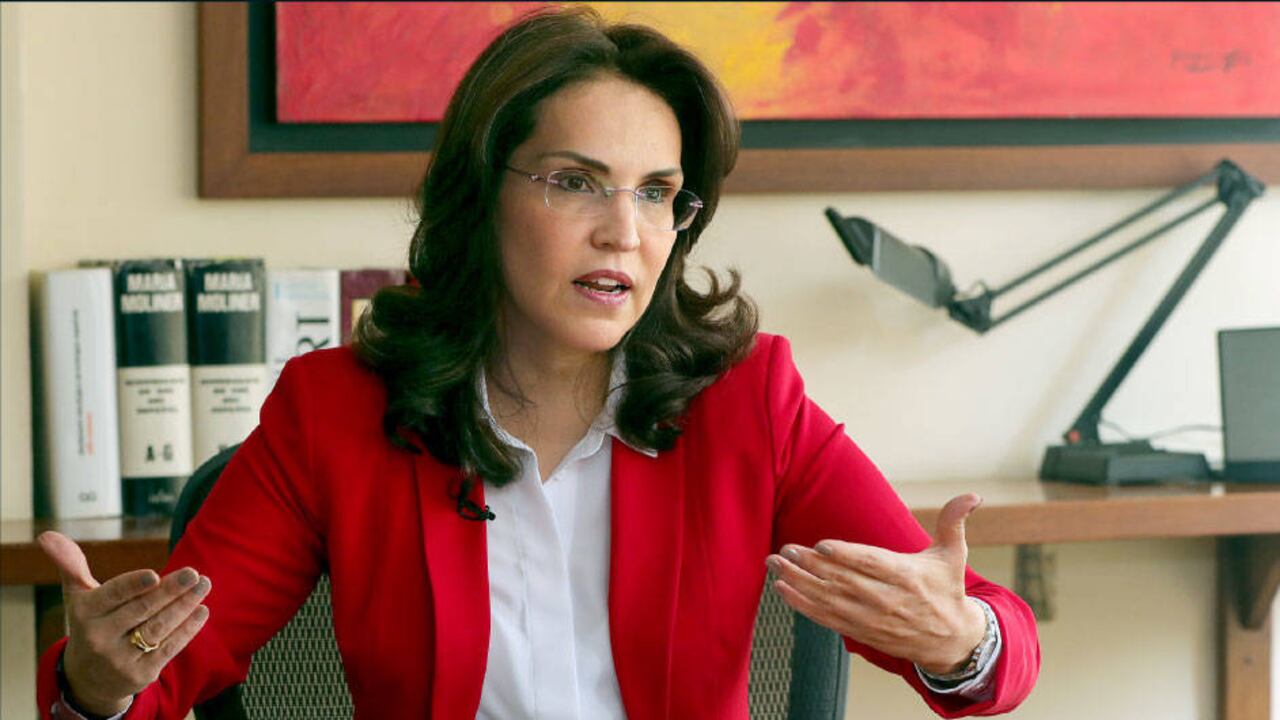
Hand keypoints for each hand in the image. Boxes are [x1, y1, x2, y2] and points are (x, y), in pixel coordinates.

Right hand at [37, 531, 212, 714]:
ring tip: (203, 585)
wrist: (89, 678)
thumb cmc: (90, 624)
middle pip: (142, 610)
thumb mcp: (77, 596)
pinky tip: (201, 610)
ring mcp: (120, 658)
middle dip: (170, 590)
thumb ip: (71, 565)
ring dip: (185, 605)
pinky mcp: (141, 674)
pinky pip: (169, 648)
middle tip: (194, 573)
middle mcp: (99, 638)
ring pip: (159, 628)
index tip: (154, 574)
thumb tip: (47, 535)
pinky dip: (188, 629)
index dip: (133, 586)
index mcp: (84, 613)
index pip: (112, 595)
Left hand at [766, 493, 987, 674]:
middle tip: (784, 549)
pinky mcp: (861, 632)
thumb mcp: (954, 556)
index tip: (821, 545)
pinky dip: (803, 605)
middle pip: (844, 581)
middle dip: (809, 565)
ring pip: (830, 600)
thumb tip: (972, 496)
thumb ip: (954, 523)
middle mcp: (887, 600)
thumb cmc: (947, 590)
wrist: (951, 641)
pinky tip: (783, 590)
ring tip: (775, 565)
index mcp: (908, 577)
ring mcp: (872, 618)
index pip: (873, 564)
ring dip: (799, 582)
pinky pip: (827, 618)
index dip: (848, 555)